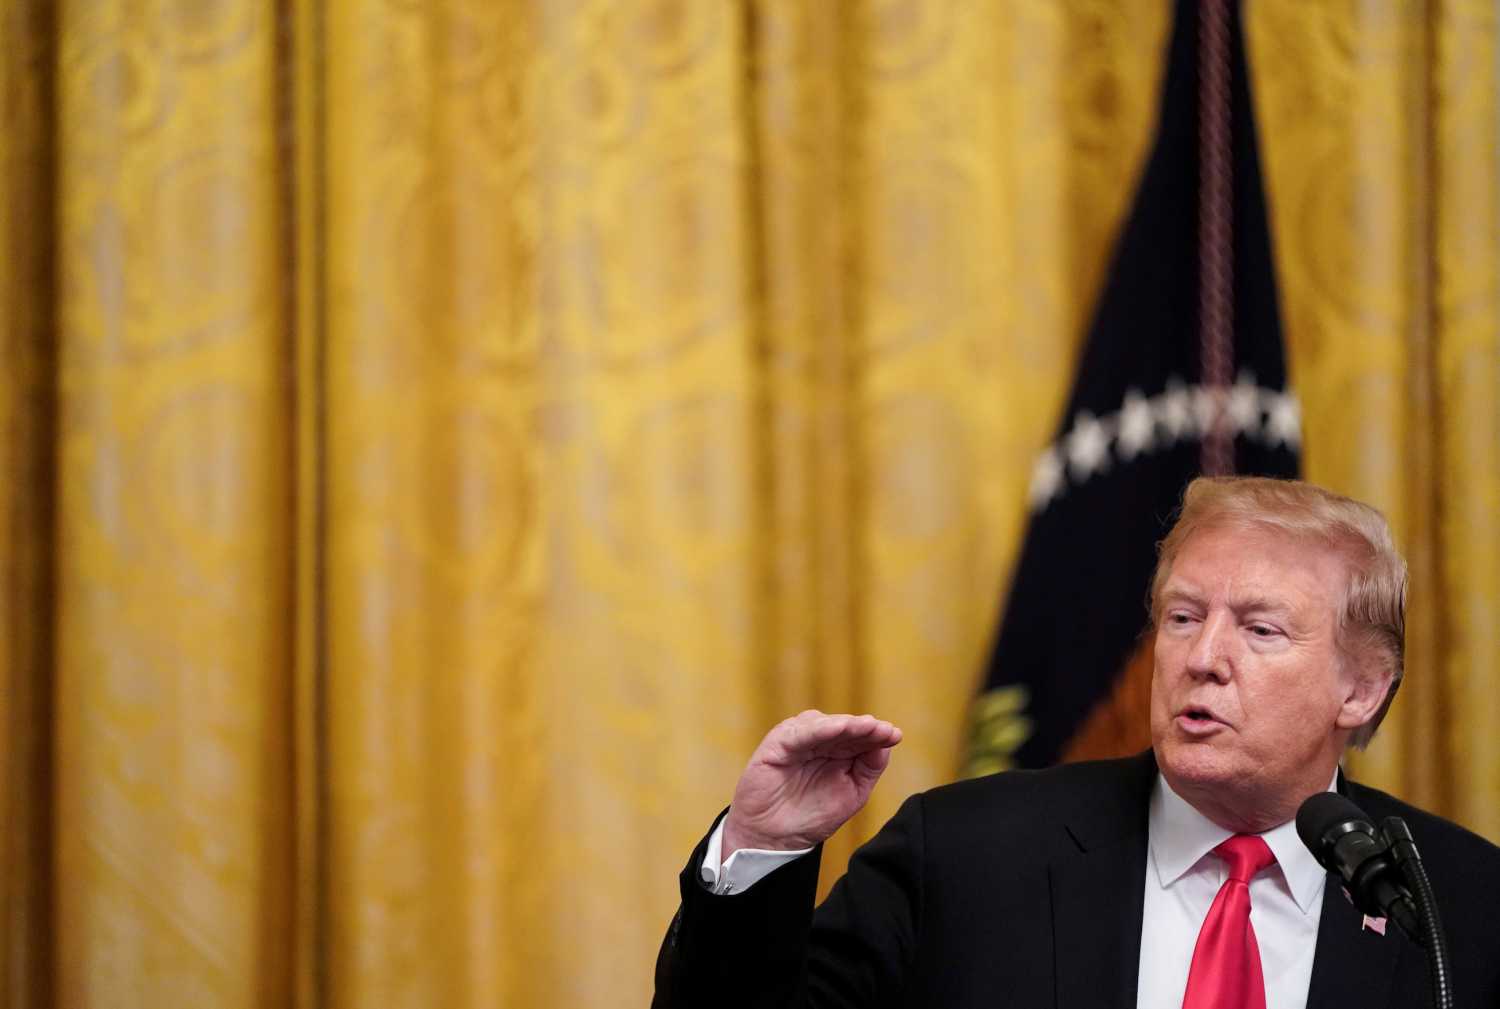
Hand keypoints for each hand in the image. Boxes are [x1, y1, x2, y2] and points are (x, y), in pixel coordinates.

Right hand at [721, 710, 902, 854]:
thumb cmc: (810, 818)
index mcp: (836, 752)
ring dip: (846, 724)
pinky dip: (818, 728)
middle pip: (845, 728)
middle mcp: (818, 742)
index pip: (860, 737)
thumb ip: (868, 770)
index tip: (895, 735)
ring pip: (823, 724)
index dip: (877, 734)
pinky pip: (798, 732)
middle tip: (884, 730)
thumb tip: (886, 745)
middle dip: (866, 728)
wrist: (774, 840)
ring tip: (867, 726)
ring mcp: (797, 741)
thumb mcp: (851, 795)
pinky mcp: (776, 744)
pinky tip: (837, 728)